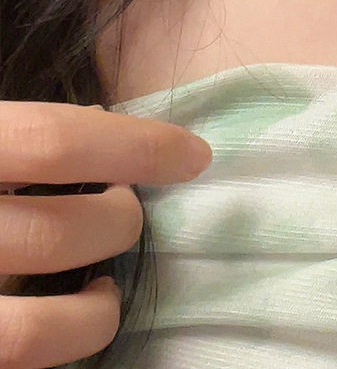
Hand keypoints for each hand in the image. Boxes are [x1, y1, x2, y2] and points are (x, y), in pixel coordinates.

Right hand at [0, 101, 211, 367]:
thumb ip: (13, 133)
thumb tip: (101, 118)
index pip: (52, 140)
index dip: (135, 145)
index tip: (193, 154)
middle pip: (60, 232)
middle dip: (119, 223)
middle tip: (127, 213)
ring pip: (39, 329)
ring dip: (98, 308)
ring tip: (104, 282)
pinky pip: (18, 364)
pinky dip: (62, 347)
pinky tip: (70, 319)